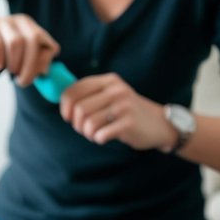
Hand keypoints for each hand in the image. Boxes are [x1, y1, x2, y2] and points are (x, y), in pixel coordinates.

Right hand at [0, 14, 58, 86]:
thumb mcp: (17, 54)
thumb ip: (32, 61)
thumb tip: (44, 70)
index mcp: (31, 27)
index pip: (48, 44)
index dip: (44, 62)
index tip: (36, 76)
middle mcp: (19, 21)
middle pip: (33, 42)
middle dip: (30, 66)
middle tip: (22, 82)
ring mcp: (2, 22)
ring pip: (15, 43)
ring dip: (14, 64)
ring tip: (8, 72)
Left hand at [59, 72, 177, 150]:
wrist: (158, 124)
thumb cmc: (127, 112)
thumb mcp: (111, 96)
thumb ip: (89, 95)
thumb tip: (61, 101)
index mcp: (108, 80)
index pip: (73, 90)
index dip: (64, 107)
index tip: (67, 117)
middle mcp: (116, 90)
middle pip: (79, 109)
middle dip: (76, 124)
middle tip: (85, 129)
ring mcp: (123, 105)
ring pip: (88, 123)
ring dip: (88, 133)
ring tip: (97, 133)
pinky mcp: (128, 122)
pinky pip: (100, 135)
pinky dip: (99, 139)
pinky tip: (106, 137)